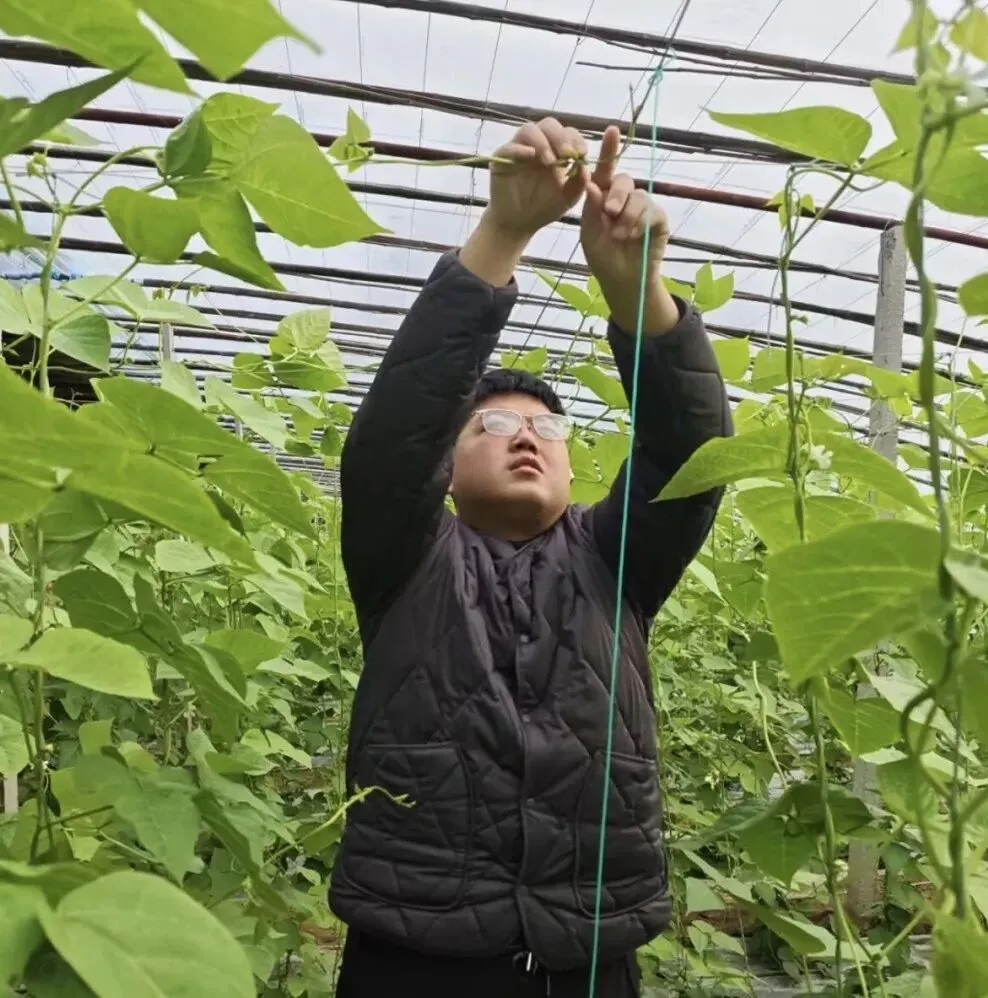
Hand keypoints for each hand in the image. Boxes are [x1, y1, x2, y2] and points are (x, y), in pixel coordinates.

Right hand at [484, 117, 589, 238]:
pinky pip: (508, 147)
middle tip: (566, 155)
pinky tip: (529, 155)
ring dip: (542, 142)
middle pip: (549, 125)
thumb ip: (579, 181)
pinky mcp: (501, 159)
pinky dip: (519, 149)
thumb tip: (584, 165)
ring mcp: (519, 149)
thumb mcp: (569, 196)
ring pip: (529, 130)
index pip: (567, 132)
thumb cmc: (545, 207)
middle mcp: (538, 144)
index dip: (575, 139)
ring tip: (549, 162)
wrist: (521, 224)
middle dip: (560, 137)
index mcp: (556, 149)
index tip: (581, 153)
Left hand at [581, 126, 669, 289]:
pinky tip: (633, 236)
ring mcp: (643, 207)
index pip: (606, 170)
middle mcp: (625, 198)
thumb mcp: (590, 233)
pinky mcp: (658, 218)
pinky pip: (651, 210)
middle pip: (624, 180)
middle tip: (610, 212)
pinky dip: (639, 223)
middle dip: (616, 195)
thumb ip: (591, 208)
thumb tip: (591, 181)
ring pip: (638, 197)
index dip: (609, 150)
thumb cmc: (603, 258)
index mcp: (604, 198)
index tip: (612, 130)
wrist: (622, 281)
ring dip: (627, 216)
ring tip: (620, 235)